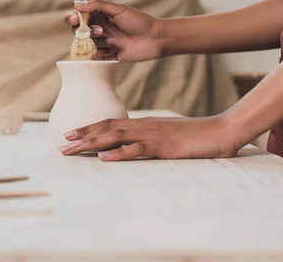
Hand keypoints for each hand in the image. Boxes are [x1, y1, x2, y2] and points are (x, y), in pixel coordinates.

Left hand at [59, 116, 239, 160]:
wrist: (220, 131)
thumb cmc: (193, 136)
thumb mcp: (165, 136)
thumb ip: (147, 139)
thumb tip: (131, 145)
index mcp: (142, 123)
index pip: (109, 123)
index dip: (88, 128)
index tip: (70, 134)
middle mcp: (143, 126)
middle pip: (106, 128)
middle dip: (82, 136)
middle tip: (62, 143)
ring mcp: (152, 135)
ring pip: (115, 137)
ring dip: (92, 143)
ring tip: (73, 148)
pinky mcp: (163, 147)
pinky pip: (137, 150)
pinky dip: (119, 154)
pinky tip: (105, 158)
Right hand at [65, 0, 161, 61]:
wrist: (155, 38)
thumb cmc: (139, 21)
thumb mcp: (118, 10)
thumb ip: (98, 6)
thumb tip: (77, 5)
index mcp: (100, 17)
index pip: (79, 17)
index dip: (73, 18)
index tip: (76, 19)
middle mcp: (100, 29)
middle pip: (79, 32)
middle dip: (85, 32)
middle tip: (100, 31)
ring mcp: (104, 43)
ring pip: (87, 44)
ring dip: (96, 42)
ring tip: (112, 40)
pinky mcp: (109, 56)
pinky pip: (96, 57)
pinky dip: (99, 54)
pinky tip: (112, 50)